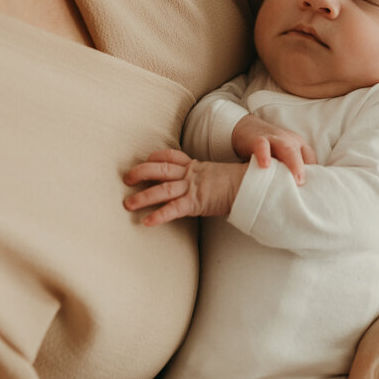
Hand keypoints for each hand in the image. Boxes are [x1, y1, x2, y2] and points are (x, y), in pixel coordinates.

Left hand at [124, 151, 245, 226]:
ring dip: (143, 197)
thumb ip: (208, 178)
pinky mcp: (196, 202)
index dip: (156, 157)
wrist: (251, 186)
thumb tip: (206, 183)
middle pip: (160, 169)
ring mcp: (192, 187)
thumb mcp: (219, 175)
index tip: (147, 159)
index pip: (171, 156)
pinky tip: (146, 222)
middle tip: (126, 179)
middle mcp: (191, 174)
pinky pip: (173, 209)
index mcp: (196, 166)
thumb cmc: (240, 183)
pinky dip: (158, 215)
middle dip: (141, 173)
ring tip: (128, 204)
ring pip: (162, 189)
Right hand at [231, 115, 316, 183]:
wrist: (246, 127)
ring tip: (297, 180)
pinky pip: (262, 146)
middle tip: (307, 186)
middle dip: (306, 171)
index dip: (314, 174)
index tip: (313, 191)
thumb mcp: (282, 157)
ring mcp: (274, 139)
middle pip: (302, 154)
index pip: (311, 159)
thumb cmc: (268, 149)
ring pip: (287, 149)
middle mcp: (290, 141)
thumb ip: (290, 170)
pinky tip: (265, 165)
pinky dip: (264, 154)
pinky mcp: (258, 139)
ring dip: (294, 164)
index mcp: (299, 145)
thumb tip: (301, 192)